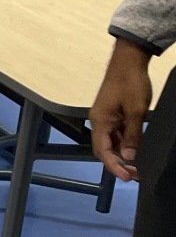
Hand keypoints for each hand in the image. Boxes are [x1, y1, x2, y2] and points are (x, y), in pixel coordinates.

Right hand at [92, 40, 153, 182]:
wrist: (129, 60)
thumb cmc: (130, 82)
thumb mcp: (136, 111)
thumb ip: (132, 135)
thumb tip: (129, 156)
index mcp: (100, 121)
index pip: (103, 151)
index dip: (115, 166)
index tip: (127, 177)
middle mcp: (99, 121)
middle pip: (104, 149)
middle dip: (118, 163)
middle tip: (134, 174)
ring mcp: (105, 116)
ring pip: (110, 141)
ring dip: (121, 154)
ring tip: (137, 164)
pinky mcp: (112, 112)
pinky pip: (115, 132)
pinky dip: (124, 142)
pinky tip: (135, 147)